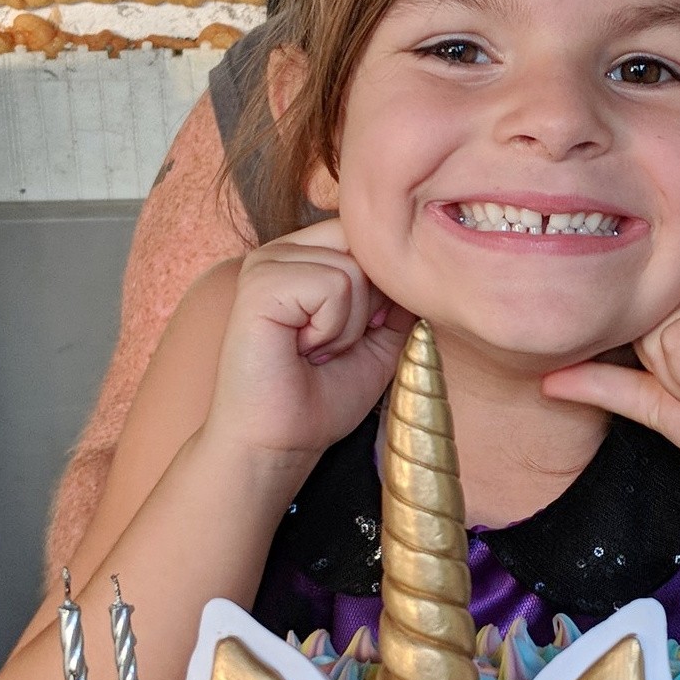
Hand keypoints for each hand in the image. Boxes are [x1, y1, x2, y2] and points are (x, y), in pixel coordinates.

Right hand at [203, 218, 414, 465]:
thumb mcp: (378, 344)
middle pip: (363, 246)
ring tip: (314, 352)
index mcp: (303, 258)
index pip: (364, 236)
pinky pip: (333, 285)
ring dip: (347, 326)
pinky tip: (302, 349)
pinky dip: (332, 329)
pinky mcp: (260, 282)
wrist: (279, 443)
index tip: (355, 337)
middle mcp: (281, 252)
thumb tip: (419, 270)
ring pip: (353, 270)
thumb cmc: (319, 399)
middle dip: (367, 308)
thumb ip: (397, 302)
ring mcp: (266, 263)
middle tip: (329, 349)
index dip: (380, 288)